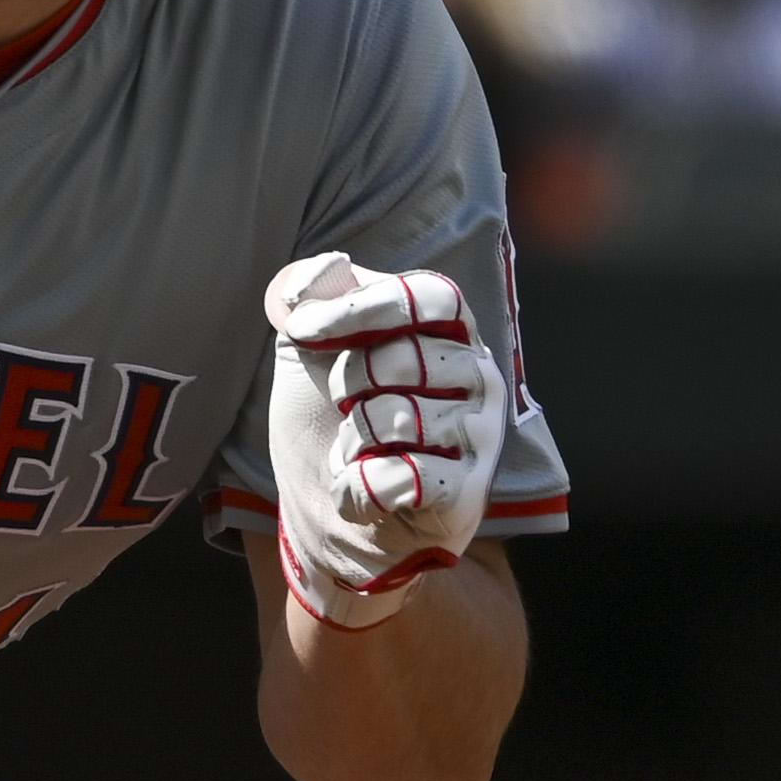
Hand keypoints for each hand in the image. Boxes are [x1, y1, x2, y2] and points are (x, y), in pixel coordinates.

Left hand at [263, 252, 506, 630]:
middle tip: (347, 409)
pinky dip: (358, 490)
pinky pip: (399, 477)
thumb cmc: (326, 421)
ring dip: (352, 442)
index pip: (429, 295)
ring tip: (361, 453)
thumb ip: (314, 294)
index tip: (300, 328)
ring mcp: (480, 437)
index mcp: (449, 333)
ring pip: (395, 419)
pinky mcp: (467, 494)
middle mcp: (479, 377)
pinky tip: (365, 494)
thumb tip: (328, 266)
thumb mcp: (307, 347)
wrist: (327, 514)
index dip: (359, 307)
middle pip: (403, 357)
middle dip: (348, 385)